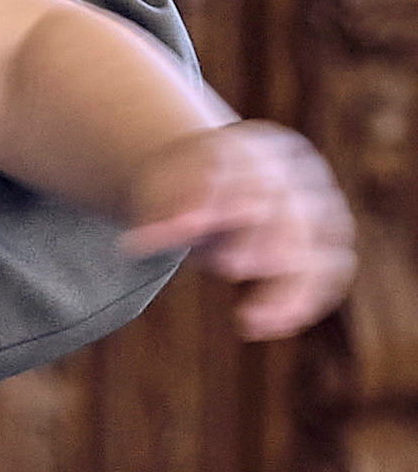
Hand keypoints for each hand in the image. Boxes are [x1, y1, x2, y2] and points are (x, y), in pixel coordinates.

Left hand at [121, 123, 355, 338]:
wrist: (211, 187)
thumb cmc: (186, 189)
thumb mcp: (165, 190)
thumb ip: (162, 214)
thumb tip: (141, 241)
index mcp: (258, 148)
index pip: (246, 173)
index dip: (221, 203)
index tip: (188, 230)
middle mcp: (299, 178)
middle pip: (289, 213)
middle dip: (261, 242)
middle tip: (230, 266)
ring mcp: (321, 211)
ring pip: (321, 248)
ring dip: (290, 286)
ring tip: (253, 318)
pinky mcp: (328, 245)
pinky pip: (330, 273)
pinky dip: (304, 300)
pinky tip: (267, 324)